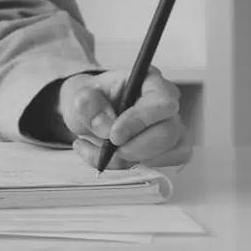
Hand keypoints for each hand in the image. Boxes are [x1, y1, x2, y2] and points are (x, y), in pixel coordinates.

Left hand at [57, 68, 189, 168]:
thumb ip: (88, 104)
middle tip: (110, 149)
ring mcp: (170, 128)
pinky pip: (161, 167)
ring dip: (131, 160)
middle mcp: (165, 105)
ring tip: (102, 152)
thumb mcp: (79, 94)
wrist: (90, 113)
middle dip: (136, 148)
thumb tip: (106, 126)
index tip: (114, 135)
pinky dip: (132, 169)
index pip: (162, 102)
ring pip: (169, 154)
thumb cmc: (92, 98)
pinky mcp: (167, 151)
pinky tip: (110, 159)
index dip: (140, 121)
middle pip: (168, 133)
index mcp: (149, 81)